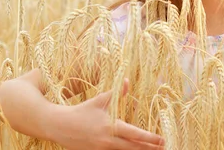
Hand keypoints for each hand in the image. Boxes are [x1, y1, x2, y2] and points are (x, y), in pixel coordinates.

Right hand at [50, 79, 164, 149]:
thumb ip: (116, 93)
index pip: (135, 134)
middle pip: (134, 148)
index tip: (161, 139)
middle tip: (164, 147)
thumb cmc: (81, 111)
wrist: (60, 126)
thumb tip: (127, 81)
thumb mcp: (99, 101)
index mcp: (111, 126)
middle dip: (150, 149)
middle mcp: (108, 141)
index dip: (150, 138)